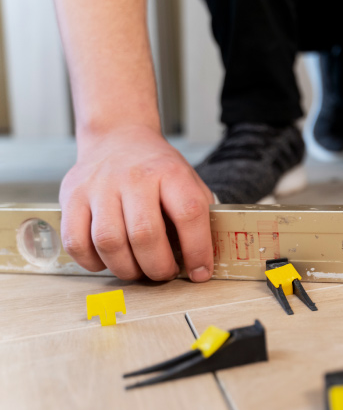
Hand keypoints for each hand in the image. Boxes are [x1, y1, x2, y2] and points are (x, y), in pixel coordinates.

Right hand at [60, 126, 214, 281]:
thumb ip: (200, 214)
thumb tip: (205, 259)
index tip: (200, 272)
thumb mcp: (188, 180)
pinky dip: (93, 262)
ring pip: (108, 242)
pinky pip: (76, 242)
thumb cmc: (157, 169)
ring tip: (138, 270)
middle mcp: (134, 177)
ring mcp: (99, 186)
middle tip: (164, 273)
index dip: (197, 250)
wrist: (118, 136)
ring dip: (126, 269)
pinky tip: (108, 261)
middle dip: (158, 267)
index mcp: (170, 173)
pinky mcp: (71, 197)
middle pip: (145, 235)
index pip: (189, 214)